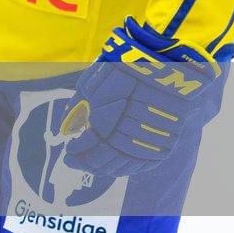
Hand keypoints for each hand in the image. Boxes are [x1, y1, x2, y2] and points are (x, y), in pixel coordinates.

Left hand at [60, 19, 219, 176]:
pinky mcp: (167, 142)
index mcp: (108, 120)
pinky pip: (145, 164)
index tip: (68, 151)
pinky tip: (117, 165)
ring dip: (106, 168)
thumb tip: (67, 130)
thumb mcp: (91, 85)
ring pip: (125, 166)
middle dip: (87, 162)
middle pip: (106, 159)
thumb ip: (79, 110)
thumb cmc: (123, 69)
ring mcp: (150, 141)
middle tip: (75, 161)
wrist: (165, 65)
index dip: (77, 152)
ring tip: (94, 164)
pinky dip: (129, 168)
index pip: (89, 147)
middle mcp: (129, 134)